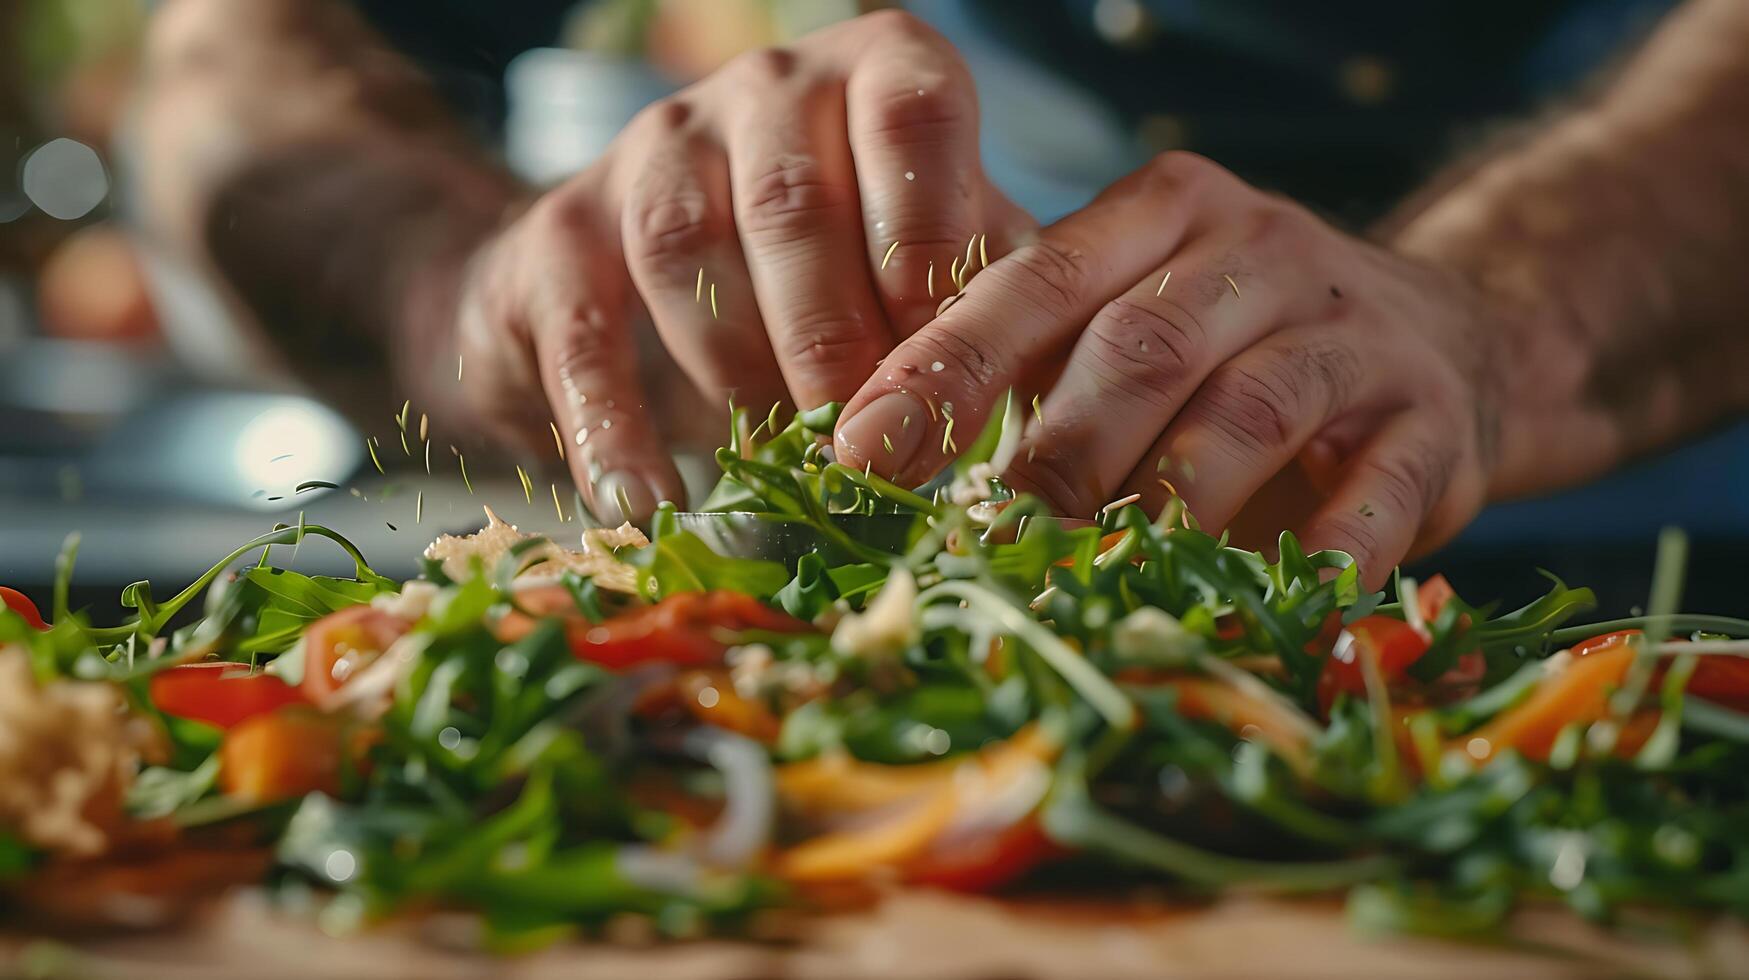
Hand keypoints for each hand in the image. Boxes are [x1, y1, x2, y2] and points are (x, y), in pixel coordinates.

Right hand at [453, 10, 1031, 521]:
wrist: (648, 282)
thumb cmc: (844, 280)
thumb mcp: (937, 275)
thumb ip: (986, 314)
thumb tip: (1050, 421)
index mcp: (874, 77)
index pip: (914, 113)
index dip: (932, 231)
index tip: (937, 350)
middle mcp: (762, 90)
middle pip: (793, 203)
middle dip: (834, 340)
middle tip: (867, 452)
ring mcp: (652, 151)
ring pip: (686, 253)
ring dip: (738, 375)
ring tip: (779, 476)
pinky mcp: (559, 234)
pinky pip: (582, 328)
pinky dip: (613, 426)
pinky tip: (650, 504)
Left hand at [833, 152, 1512, 583]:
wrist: (1442, 337)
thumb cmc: (1228, 346)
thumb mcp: (1129, 317)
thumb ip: (1024, 362)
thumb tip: (869, 457)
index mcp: (1163, 213)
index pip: (1038, 280)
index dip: (946, 368)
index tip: (861, 454)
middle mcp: (1260, 251)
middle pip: (1142, 349)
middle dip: (1057, 456)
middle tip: (988, 542)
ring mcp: (1355, 330)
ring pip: (1249, 413)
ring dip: (1167, 509)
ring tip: (1106, 581)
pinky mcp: (1430, 418)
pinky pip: (1369, 496)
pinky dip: (1311, 560)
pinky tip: (1258, 607)